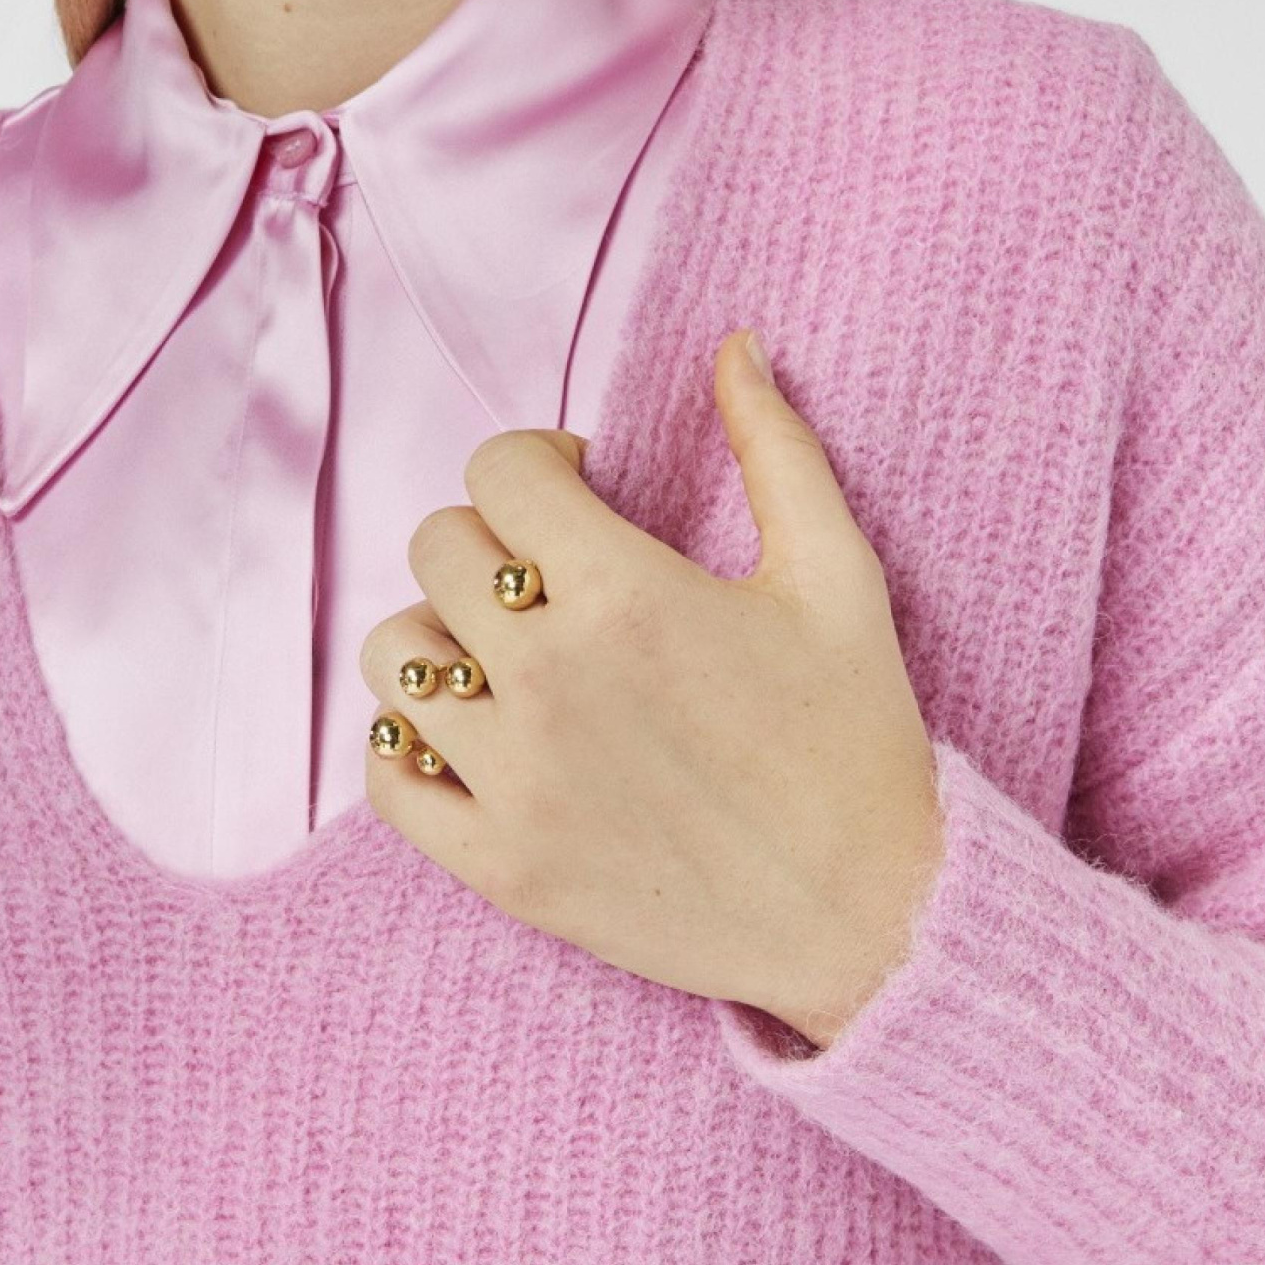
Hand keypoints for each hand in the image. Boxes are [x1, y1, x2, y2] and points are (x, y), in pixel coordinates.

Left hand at [359, 328, 946, 1048]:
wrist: (877, 921)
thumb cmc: (861, 738)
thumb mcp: (836, 573)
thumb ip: (776, 445)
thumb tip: (734, 342)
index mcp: (624, 594)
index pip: (498, 471)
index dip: (538, 461)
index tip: (581, 488)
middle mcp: (549, 678)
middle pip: (438, 548)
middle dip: (495, 538)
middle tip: (554, 572)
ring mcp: (515, 779)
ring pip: (394, 654)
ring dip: (442, 634)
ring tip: (508, 650)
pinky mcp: (500, 867)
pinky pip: (388, 779)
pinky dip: (411, 746)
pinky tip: (473, 732)